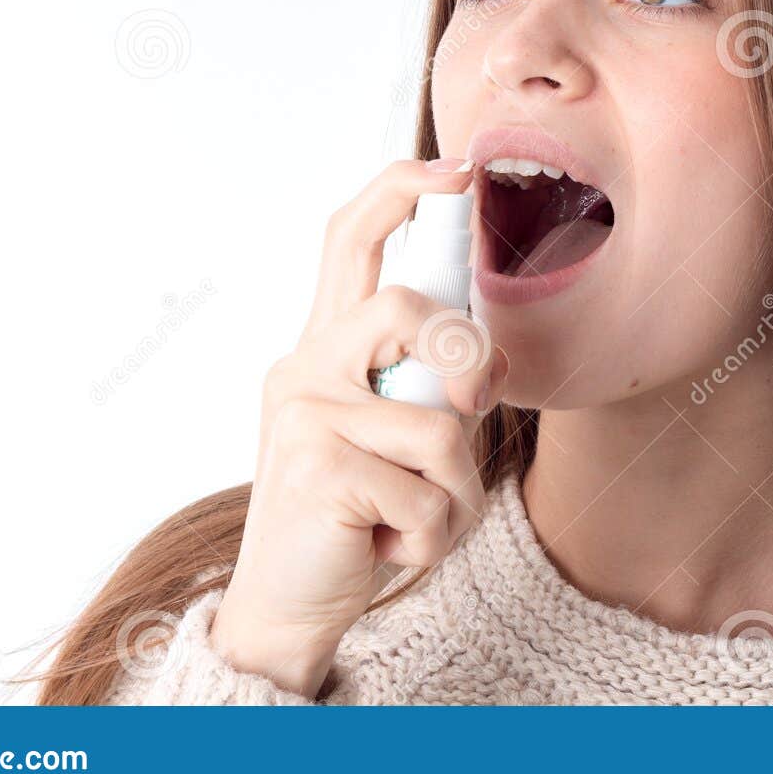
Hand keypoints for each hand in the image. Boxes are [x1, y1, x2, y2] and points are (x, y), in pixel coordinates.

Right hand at [208, 158, 506, 697]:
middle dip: (470, 360)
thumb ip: (432, 388)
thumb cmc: (358, 514)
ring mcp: (304, 413)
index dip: (400, 189)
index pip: (350, 240)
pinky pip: (429, 490)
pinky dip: (435, 534)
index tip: (458, 168)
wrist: (290, 605)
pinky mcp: (317, 467)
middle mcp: (305, 366)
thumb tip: (482, 359)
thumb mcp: (401, 436)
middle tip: (474, 409)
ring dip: (456, 490)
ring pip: (440, 422)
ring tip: (417, 518)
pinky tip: (390, 547)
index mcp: (326, 346)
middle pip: (409, 309)